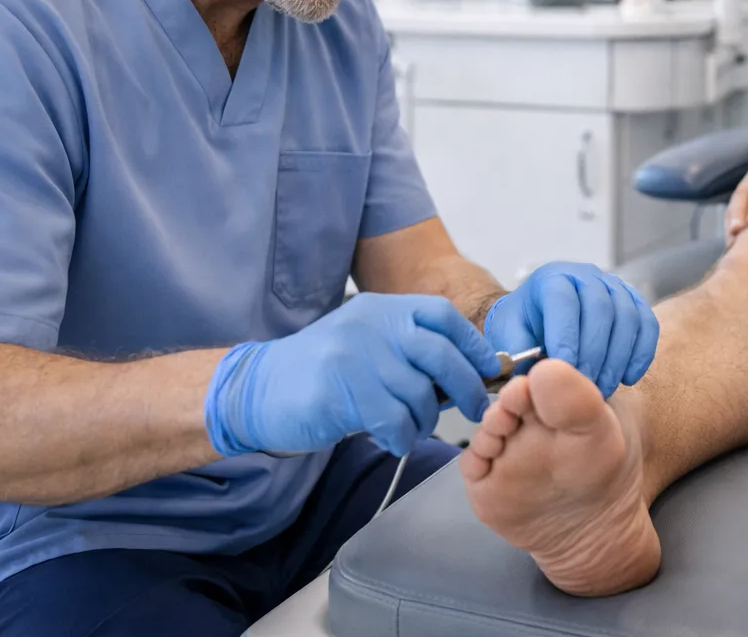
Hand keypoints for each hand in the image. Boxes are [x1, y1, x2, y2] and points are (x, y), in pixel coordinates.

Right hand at [205, 293, 501, 457]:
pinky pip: (394, 420)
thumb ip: (410, 350)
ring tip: (411, 427)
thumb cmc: (322, 373)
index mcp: (381, 309)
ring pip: (419, 394)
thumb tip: (470, 372)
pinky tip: (391, 438)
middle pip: (441, 354)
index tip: (490, 368)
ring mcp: (354, 356)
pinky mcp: (339, 391)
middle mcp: (370, 326)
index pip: (442, 316)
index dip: (473, 344)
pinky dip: (401, 436)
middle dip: (467, 387)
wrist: (257, 389)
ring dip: (425, 420)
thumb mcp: (368, 343)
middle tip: (474, 408)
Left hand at [485, 262, 659, 398]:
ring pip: (627, 316)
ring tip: (603, 389)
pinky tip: (629, 378)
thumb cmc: (523, 328)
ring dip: (618, 358)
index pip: (563, 301)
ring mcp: (613, 285)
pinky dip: (642, 352)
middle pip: (600, 308)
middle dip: (595, 353)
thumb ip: (517, 355)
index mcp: (551, 279)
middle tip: (587, 388)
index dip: (567, 336)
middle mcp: (585, 275)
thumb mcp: (509, 338)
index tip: (567, 373)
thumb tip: (533, 377)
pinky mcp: (633, 301)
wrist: (538, 318)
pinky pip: (647, 323)